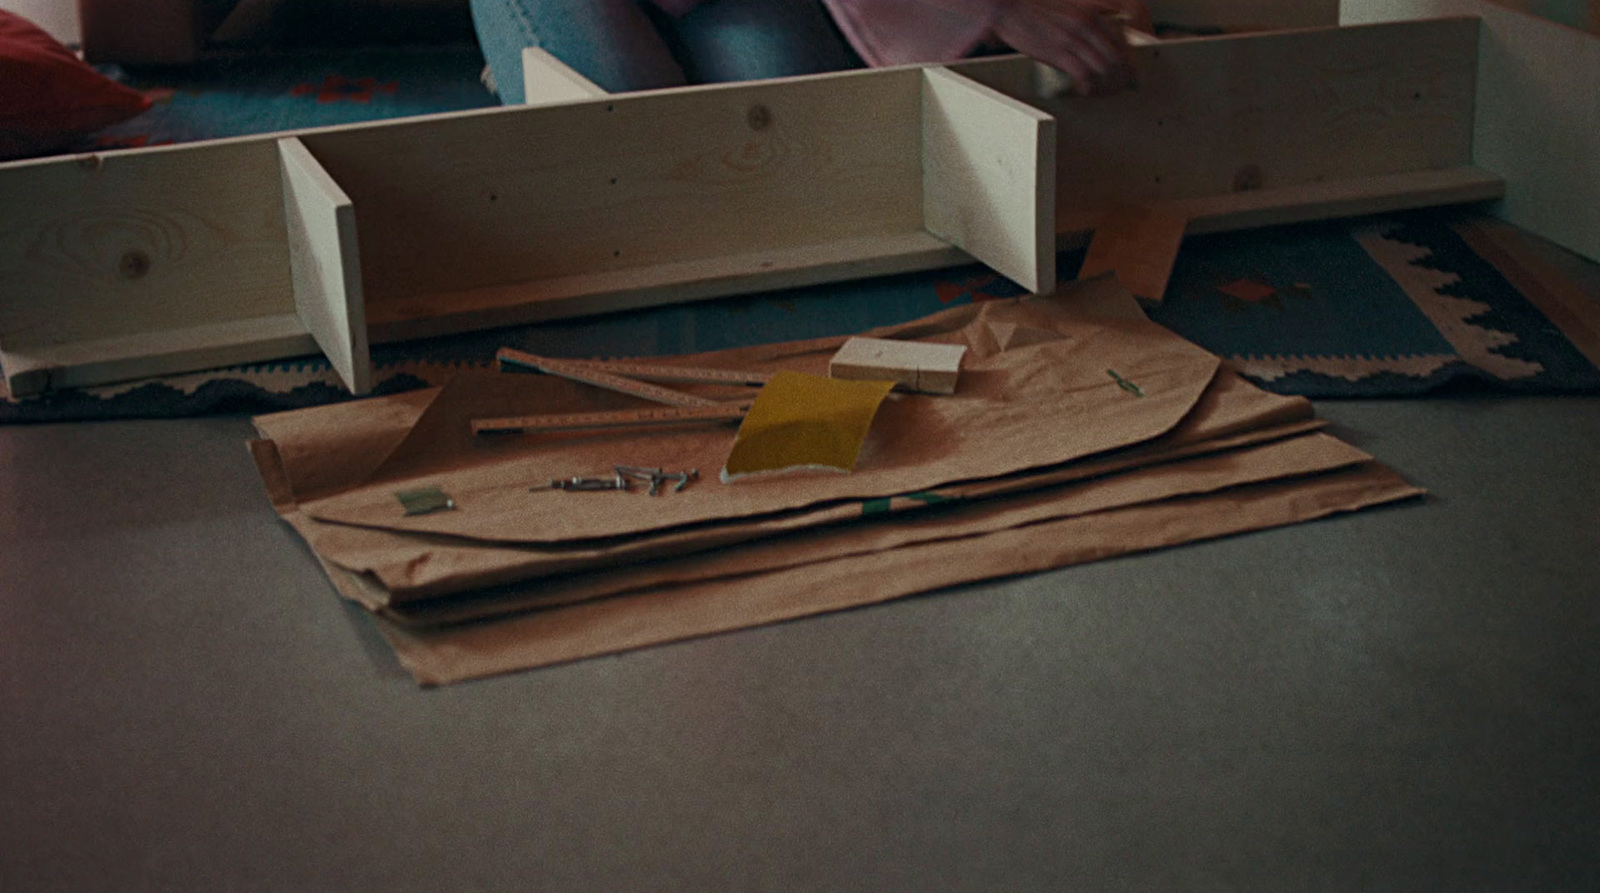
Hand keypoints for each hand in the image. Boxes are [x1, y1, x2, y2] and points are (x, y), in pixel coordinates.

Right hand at [990, 0, 1150, 95]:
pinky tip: (1085, 91)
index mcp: (1091, 16)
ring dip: (1105, 86)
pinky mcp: (1058, 52)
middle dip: (1121, 79)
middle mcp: (1087, 26)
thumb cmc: (1033, 14)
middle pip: (1116, 59)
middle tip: (1118, 90)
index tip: (1127, 76)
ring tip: (1102, 94)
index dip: (1128, 63)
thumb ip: (1085, 28)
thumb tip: (1094, 49)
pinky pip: (1083, 75)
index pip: (1121, 43)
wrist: (1009, 9)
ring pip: (1103, 69)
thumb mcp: (1068, 14)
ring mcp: (1073, 39)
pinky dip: (1088, 87)